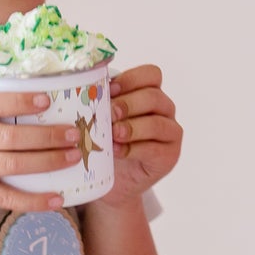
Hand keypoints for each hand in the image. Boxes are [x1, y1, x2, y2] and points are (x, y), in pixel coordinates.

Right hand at [0, 90, 66, 237]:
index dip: (20, 100)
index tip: (46, 98)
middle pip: (10, 135)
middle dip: (46, 134)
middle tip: (73, 132)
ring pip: (13, 164)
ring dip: (46, 161)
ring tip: (72, 157)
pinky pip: (6, 197)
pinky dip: (33, 201)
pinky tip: (56, 200)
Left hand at [101, 65, 180, 209]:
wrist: (112, 179)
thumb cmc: (107, 142)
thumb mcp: (102, 118)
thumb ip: (101, 103)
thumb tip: (84, 91)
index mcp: (150, 92)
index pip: (151, 75)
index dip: (131, 79)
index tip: (109, 90)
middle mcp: (164, 110)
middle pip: (154, 97)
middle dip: (128, 104)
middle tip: (109, 113)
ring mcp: (170, 133)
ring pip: (157, 123)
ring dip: (132, 127)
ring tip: (113, 134)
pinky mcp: (169, 156)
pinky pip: (155, 149)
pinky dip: (134, 149)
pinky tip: (118, 151)